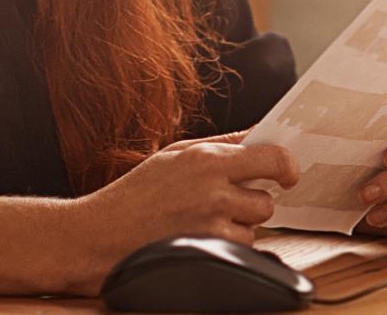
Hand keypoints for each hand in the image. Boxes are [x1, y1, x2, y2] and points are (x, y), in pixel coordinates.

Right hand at [63, 132, 298, 293]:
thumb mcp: (173, 155)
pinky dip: (226, 246)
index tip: (289, 174)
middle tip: (227, 203)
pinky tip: (198, 238)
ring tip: (203, 221)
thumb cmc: (134, 195)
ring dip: (238, 226)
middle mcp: (213, 190)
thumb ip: (220, 145)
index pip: (272, 157)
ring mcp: (210, 225)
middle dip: (252, 202)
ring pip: (254, 227)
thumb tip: (259, 134)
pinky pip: (238, 250)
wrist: (97, 235)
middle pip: (267, 199)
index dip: (287, 167)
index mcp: (206, 159)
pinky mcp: (207, 253)